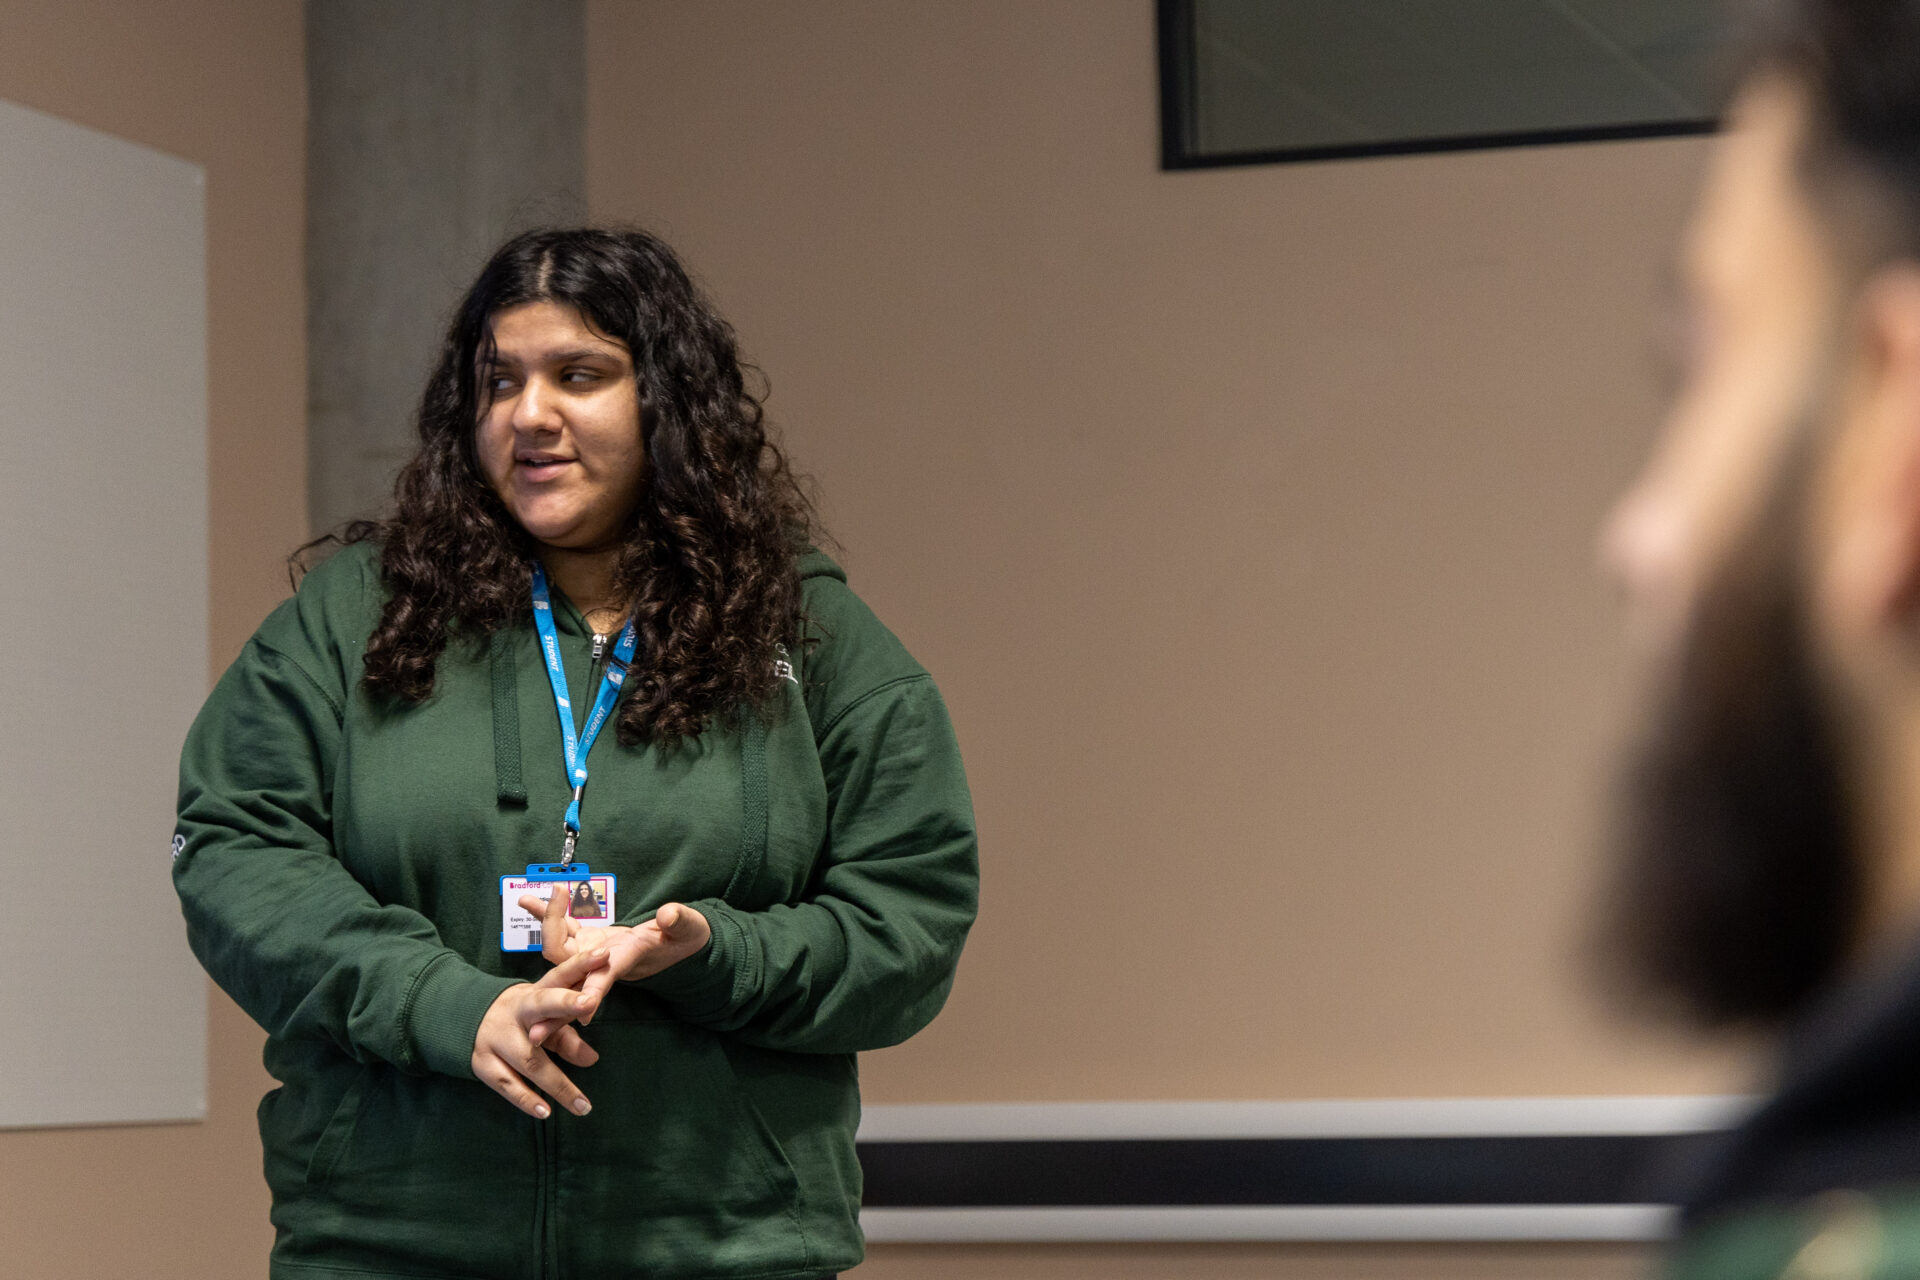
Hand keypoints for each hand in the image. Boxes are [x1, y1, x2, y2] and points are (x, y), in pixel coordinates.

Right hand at [471, 945, 608, 1118]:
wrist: (457, 1020)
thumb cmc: (514, 1020)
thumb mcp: (538, 1020)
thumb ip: (566, 1036)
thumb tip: (593, 1060)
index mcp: (531, 995)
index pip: (559, 976)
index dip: (580, 965)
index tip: (604, 955)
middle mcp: (514, 1013)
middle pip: (540, 1005)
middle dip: (565, 1002)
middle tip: (590, 1002)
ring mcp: (496, 1038)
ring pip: (530, 1060)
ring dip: (558, 1084)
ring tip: (582, 1105)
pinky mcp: (482, 1063)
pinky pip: (507, 1084)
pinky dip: (526, 1099)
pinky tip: (545, 1112)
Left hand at [518, 886, 711, 1011]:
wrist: (675, 942)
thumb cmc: (685, 938)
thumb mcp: (689, 929)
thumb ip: (679, 921)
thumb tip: (666, 915)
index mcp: (626, 961)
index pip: (604, 979)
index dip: (591, 992)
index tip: (581, 1010)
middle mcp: (602, 962)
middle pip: (568, 969)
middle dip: (548, 954)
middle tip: (534, 966)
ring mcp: (591, 952)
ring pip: (559, 948)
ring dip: (544, 923)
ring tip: (528, 899)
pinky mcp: (587, 940)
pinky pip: (563, 929)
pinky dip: (547, 913)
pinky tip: (529, 900)